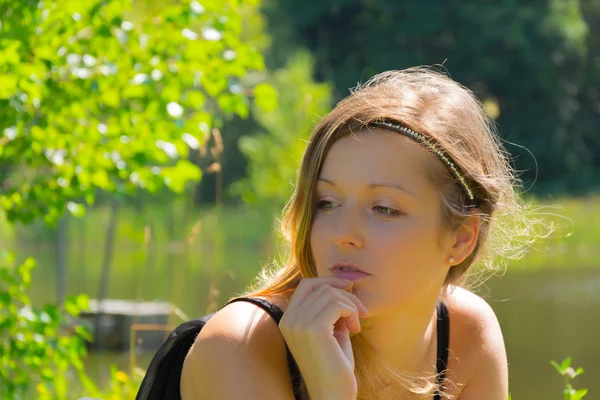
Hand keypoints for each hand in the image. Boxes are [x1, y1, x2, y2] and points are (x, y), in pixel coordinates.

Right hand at [278, 277, 368, 399]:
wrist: (333, 395)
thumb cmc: (335, 365)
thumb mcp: (330, 330)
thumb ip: (331, 308)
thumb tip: (344, 282)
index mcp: (288, 320)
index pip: (306, 284)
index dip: (330, 281)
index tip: (350, 290)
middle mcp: (289, 320)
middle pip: (320, 286)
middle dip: (345, 293)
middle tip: (361, 310)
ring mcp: (299, 324)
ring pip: (331, 293)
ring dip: (351, 305)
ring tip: (356, 324)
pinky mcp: (313, 330)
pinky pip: (338, 305)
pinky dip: (352, 312)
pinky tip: (355, 329)